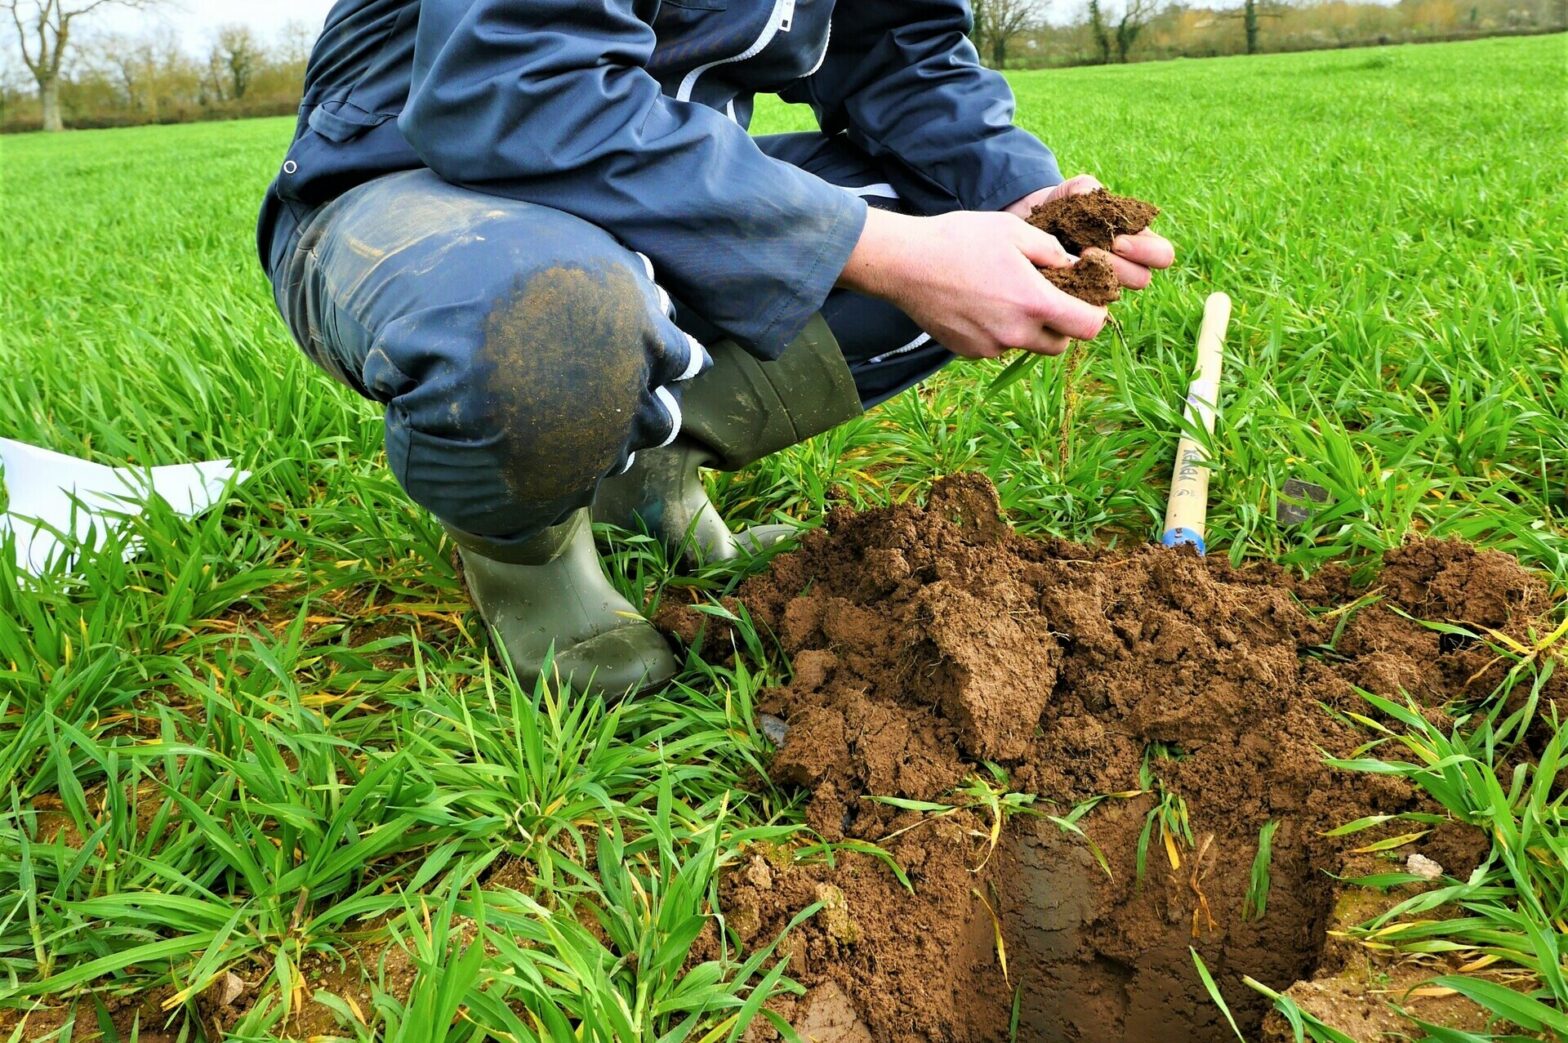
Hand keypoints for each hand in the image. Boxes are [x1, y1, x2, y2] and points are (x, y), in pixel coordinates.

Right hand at [839, 208, 1106, 358]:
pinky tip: (981, 304)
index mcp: (1035, 303)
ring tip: (1008, 296)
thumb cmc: (961, 240)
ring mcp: (991, 347)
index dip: (1095, 313)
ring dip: (1030, 328)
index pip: (1089, 327)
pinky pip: (998, 347)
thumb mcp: (1015, 230)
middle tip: (1048, 296)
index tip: (1087, 299)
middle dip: (1062, 323)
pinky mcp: (969, 351)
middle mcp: (1016, 334)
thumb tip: (1076, 268)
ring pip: (1027, 345)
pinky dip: (999, 331)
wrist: (906, 264)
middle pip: (1060, 343)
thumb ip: (1053, 253)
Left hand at [1005, 174, 1174, 289]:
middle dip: (1120, 267)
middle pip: (1143, 279)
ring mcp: (1104, 285)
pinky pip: (1085, 304)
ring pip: (1115, 294)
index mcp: (1137, 241)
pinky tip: (1057, 275)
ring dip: (1097, 279)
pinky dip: (1073, 289)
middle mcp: (1126, 267)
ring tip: (1073, 261)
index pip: (1162, 255)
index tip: (1117, 241)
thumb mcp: (1073, 192)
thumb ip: (1085, 188)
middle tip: (1090, 252)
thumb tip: (1087, 196)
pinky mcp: (1081, 298)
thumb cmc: (1065, 206)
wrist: (1034, 225)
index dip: (1146, 251)